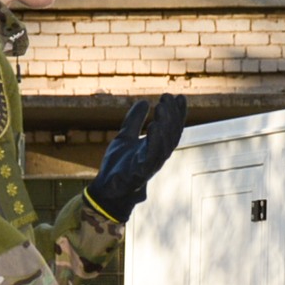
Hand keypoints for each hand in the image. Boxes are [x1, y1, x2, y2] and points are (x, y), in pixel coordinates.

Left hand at [86, 94, 186, 222]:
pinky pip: (151, 156)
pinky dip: (154, 142)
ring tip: (162, 107)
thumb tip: (145, 102)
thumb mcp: (124, 137)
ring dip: (165, 125)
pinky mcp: (141, 172)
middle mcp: (157, 156)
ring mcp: (150, 165)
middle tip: (168, 97)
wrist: (106, 188)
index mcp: (156, 148)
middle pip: (171, 134)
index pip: (171, 129)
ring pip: (164, 144)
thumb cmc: (118, 165)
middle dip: (172, 115)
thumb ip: (134, 121)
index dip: (177, 114)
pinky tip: (153, 126)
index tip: (179, 96)